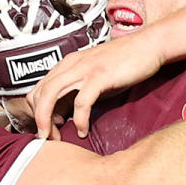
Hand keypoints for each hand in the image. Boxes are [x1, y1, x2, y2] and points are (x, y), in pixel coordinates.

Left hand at [29, 32, 165, 138]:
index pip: (38, 89)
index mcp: (67, 64)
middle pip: (39, 92)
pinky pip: (82, 101)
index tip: (47, 129)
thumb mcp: (95, 77)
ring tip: (55, 138)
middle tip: (46, 139)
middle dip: (38, 120)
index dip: (36, 113)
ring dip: (48, 119)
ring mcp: (84, 69)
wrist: (149, 45)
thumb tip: (64, 115)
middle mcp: (71, 64)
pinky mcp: (100, 75)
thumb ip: (78, 91)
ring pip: (51, 94)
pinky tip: (83, 131)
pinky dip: (79, 119)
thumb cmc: (125, 63)